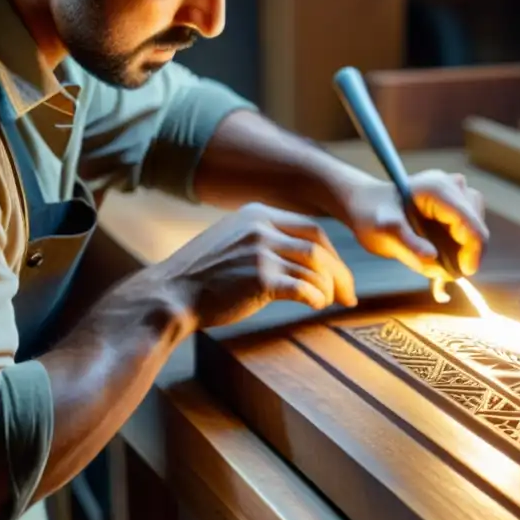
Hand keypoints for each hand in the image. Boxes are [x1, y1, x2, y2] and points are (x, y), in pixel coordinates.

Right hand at [145, 203, 356, 328]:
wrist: (170, 295)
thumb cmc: (201, 277)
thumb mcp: (231, 241)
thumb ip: (261, 241)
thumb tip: (298, 260)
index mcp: (256, 213)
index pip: (309, 228)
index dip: (330, 252)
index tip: (338, 272)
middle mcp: (261, 227)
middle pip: (319, 245)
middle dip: (340, 271)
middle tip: (348, 293)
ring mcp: (261, 251)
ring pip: (315, 266)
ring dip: (330, 288)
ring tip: (331, 303)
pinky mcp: (260, 278)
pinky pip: (303, 288)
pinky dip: (315, 298)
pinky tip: (315, 306)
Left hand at [338, 170, 487, 279]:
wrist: (366, 205)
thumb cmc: (371, 214)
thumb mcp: (383, 230)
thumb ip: (407, 244)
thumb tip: (432, 258)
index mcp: (438, 189)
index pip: (471, 223)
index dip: (473, 251)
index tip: (464, 273)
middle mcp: (452, 187)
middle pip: (477, 226)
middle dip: (466, 253)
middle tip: (444, 275)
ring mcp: (455, 195)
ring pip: (474, 230)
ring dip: (462, 252)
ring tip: (439, 271)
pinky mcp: (453, 206)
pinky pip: (467, 230)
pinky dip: (458, 250)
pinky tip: (440, 265)